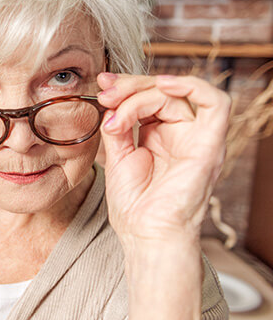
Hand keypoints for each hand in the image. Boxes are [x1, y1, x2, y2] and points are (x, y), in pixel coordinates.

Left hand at [97, 73, 230, 245]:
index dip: (126, 87)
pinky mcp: (210, 145)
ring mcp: (198, 138)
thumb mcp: (117, 155)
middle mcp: (183, 134)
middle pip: (164, 91)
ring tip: (117, 103)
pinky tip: (162, 85)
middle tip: (105, 93)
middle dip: (130, 86)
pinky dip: (191, 86)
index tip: (101, 87)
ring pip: (178, 94)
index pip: (150, 97)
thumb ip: (117, 125)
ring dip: (144, 91)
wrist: (144, 233)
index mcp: (161, 136)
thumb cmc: (134, 205)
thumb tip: (110, 99)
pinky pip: (217, 103)